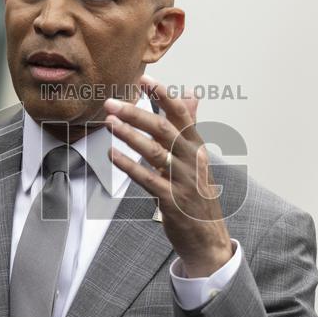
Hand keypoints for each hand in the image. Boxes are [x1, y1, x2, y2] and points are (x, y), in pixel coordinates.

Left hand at [103, 75, 232, 277]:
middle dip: (137, 113)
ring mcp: (183, 180)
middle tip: (112, 103)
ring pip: (154, 152)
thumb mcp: (196, 157)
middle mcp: (192, 160)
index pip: (181, 114)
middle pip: (164, 129)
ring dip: (130, 136)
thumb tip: (191, 94)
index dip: (162, 95)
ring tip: (109, 122)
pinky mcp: (171, 201)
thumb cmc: (198, 194)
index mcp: (196, 147)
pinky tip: (111, 154)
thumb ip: (189, 125)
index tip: (144, 79)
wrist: (208, 237)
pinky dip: (128, 166)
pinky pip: (147, 179)